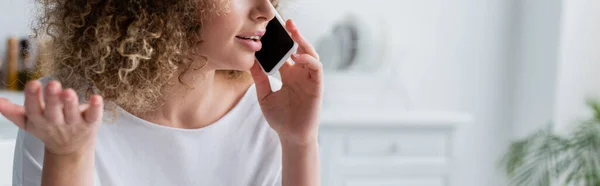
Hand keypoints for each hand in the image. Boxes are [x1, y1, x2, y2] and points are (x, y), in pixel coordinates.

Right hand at [0, 80, 103, 154]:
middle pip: (53, 111)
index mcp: (39, 119)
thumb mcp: (28, 122)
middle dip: (52, 98)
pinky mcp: (90, 123)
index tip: (33, 84)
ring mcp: (74, 123)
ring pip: (72, 113)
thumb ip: (12, 112)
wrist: (70, 149)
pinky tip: (96, 98)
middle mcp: (56, 122)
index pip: (33, 109)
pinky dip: (96, 108)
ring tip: (69, 91)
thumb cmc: (47, 128)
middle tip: (53, 84)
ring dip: (71, 102)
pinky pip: (93, 116)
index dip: (32, 97)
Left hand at [250, 19, 322, 145]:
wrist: (291, 136)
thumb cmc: (280, 118)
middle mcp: (300, 74)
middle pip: (299, 49)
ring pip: (310, 54)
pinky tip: (298, 56)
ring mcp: (309, 79)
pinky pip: (316, 67)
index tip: (271, 31)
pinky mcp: (317, 86)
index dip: (281, 42)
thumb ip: (259, 78)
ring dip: (303, 43)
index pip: (286, 53)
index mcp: (288, 75)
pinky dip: (308, 59)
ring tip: (293, 33)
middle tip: (286, 23)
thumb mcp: (264, 95)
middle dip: (295, 35)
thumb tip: (249, 61)